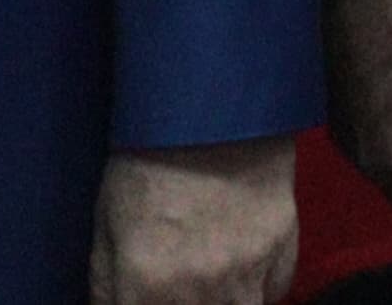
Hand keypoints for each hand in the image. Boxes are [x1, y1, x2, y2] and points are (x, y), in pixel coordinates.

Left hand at [91, 138, 293, 304]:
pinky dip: (258, 289)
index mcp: (145, 287)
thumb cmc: (149, 159)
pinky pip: (273, 292)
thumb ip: (106, 284)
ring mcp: (247, 274)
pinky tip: (242, 267)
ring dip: (224, 304)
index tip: (145, 295)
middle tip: (176, 287)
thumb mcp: (107, 222)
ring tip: (208, 285)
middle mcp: (199, 292)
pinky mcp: (284, 248)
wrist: (215, 107)